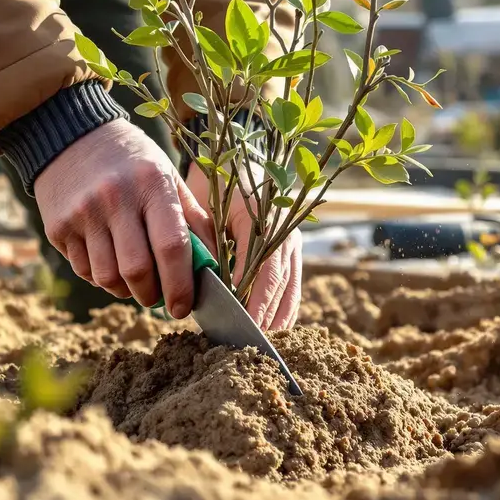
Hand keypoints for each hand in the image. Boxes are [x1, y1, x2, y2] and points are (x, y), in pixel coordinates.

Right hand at [34, 120, 215, 318]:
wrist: (71, 135)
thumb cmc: (133, 161)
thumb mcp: (168, 177)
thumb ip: (193, 219)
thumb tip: (212, 265)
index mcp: (152, 184)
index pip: (172, 247)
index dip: (181, 285)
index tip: (185, 306)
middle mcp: (115, 199)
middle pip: (137, 271)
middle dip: (153, 296)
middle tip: (160, 299)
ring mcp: (83, 214)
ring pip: (107, 278)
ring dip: (126, 292)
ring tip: (135, 282)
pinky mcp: (58, 227)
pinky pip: (84, 271)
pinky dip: (101, 279)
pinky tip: (110, 263)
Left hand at [186, 163, 301, 330]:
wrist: (238, 154)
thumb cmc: (216, 182)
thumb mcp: (207, 207)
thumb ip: (211, 243)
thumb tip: (211, 286)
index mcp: (264, 218)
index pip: (263, 268)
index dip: (255, 299)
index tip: (243, 324)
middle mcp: (284, 232)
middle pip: (280, 284)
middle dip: (265, 316)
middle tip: (248, 345)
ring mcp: (292, 241)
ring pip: (290, 289)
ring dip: (276, 318)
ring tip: (261, 344)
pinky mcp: (292, 250)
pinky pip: (292, 286)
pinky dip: (283, 309)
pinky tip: (273, 329)